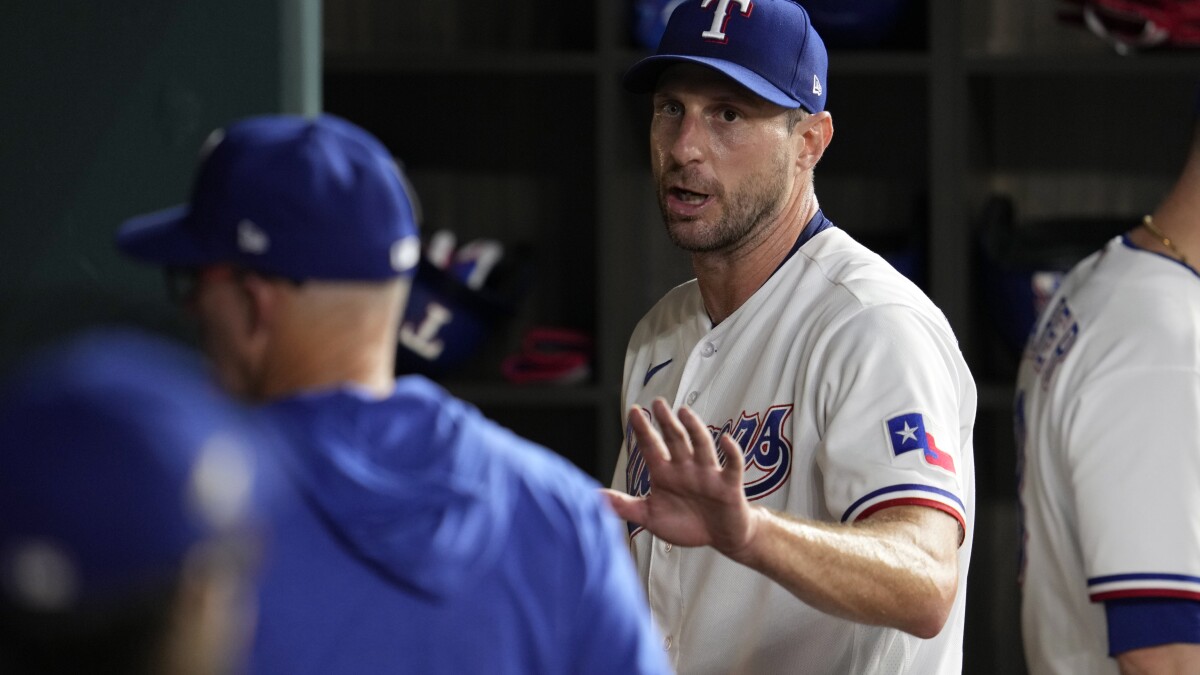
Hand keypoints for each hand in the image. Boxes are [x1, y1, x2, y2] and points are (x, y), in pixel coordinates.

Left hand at [603, 398, 757, 557]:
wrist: (721, 537)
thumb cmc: (686, 524)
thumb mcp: (650, 517)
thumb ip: (624, 506)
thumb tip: (593, 497)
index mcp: (665, 473)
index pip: (651, 446)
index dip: (643, 429)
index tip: (634, 411)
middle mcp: (685, 468)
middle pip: (675, 439)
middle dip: (666, 421)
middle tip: (658, 403)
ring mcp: (707, 474)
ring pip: (701, 446)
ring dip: (694, 429)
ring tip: (684, 412)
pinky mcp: (728, 485)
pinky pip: (732, 466)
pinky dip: (731, 453)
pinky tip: (726, 440)